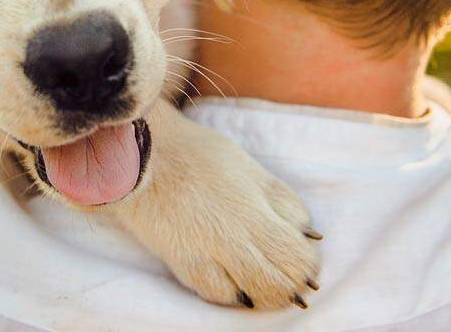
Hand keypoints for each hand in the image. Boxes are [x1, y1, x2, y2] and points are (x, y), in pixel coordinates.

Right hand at [110, 98, 321, 308]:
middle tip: (292, 279)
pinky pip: (216, 294)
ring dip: (264, 294)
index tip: (306, 259)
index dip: (307, 264)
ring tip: (267, 284)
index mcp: (254, 212)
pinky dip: (232, 293)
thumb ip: (283, 203)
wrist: (142, 156)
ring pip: (249, 296)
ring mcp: (205, 256)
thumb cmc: (199, 155)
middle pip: (277, 283)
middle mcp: (232, 240)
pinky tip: (236, 284)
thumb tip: (309, 235)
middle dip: (291, 285)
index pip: (297, 256)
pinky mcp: (182, 265)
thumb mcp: (252, 170)